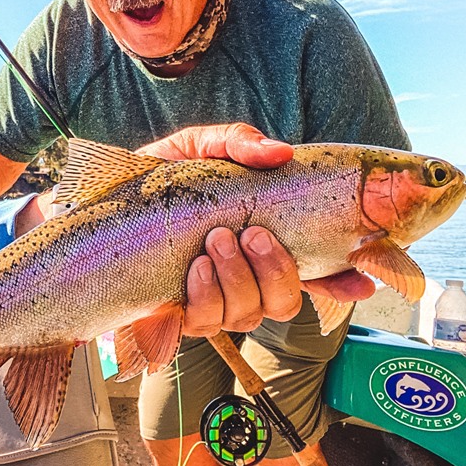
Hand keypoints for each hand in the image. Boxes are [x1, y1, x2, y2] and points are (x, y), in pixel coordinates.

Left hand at [137, 122, 373, 334]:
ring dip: (238, 278)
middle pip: (285, 301)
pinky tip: (196, 267)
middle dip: (278, 271)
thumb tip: (279, 153)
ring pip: (249, 313)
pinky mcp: (176, 315)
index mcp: (260, 244)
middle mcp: (242, 280)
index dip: (344, 281)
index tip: (365, 278)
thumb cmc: (158, 179)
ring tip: (217, 240)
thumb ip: (237, 143)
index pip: (316, 272)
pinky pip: (206, 321)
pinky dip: (206, 293)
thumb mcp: (198, 148)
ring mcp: (212, 302)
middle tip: (254, 234)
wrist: (100, 201)